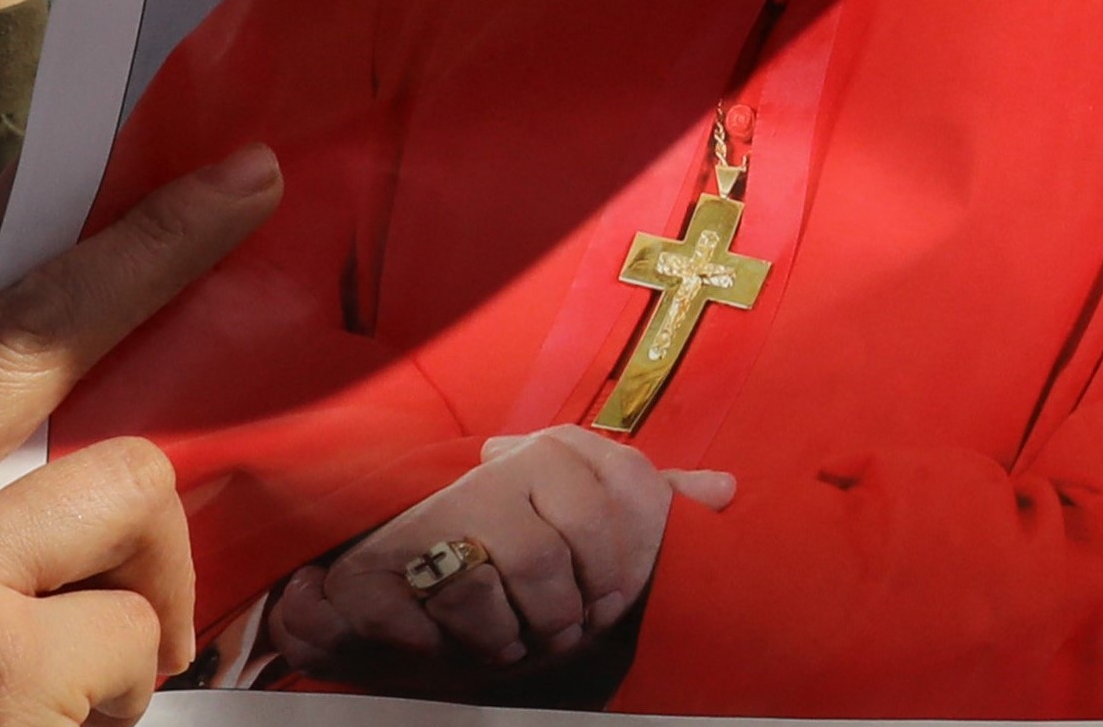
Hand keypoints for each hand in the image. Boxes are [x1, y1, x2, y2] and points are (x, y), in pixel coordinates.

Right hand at [271, 427, 734, 674]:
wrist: (394, 572)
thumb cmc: (512, 550)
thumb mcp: (585, 522)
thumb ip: (648, 502)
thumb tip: (726, 488)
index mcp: (549, 455)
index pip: (609, 509)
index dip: (612, 576)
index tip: (603, 601)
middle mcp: (492, 474)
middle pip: (550, 561)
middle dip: (559, 616)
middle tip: (552, 627)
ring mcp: (429, 520)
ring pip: (495, 589)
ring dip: (509, 635)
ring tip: (508, 633)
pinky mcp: (376, 573)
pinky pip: (435, 620)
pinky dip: (458, 647)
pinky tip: (458, 638)